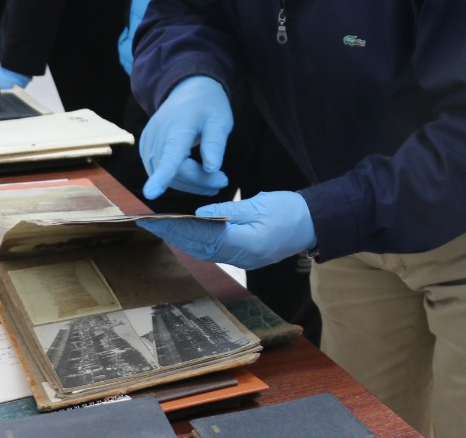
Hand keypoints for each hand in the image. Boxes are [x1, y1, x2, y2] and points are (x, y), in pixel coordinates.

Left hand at [137, 191, 315, 269]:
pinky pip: (217, 252)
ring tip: (163, 228)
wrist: (315, 224)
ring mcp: (245, 260)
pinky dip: (199, 243)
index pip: (204, 236)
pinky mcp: (247, 257)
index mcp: (247, 243)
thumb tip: (200, 215)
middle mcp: (243, 257)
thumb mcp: (259, 205)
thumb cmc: (290, 210)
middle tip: (150, 224)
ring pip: (206, 252)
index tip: (158, 220)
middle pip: (201, 248)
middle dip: (174, 236)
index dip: (179, 229)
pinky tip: (187, 234)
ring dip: (184, 241)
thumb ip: (229, 212)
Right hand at [141, 76, 232, 199]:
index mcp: (178, 127)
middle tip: (222, 181)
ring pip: (166, 175)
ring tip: (214, 181)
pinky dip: (179, 177)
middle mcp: (157, 135)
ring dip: (190, 183)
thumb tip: (212, 169)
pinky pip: (160, 171)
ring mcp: (148, 143)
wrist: (187, 90)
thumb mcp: (220, 121)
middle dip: (199, 181)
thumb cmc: (207, 106)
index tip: (151, 193)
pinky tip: (197, 173)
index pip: (170, 155)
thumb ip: (215, 144)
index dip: (162, 176)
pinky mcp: (146, 149)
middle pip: (174, 172)